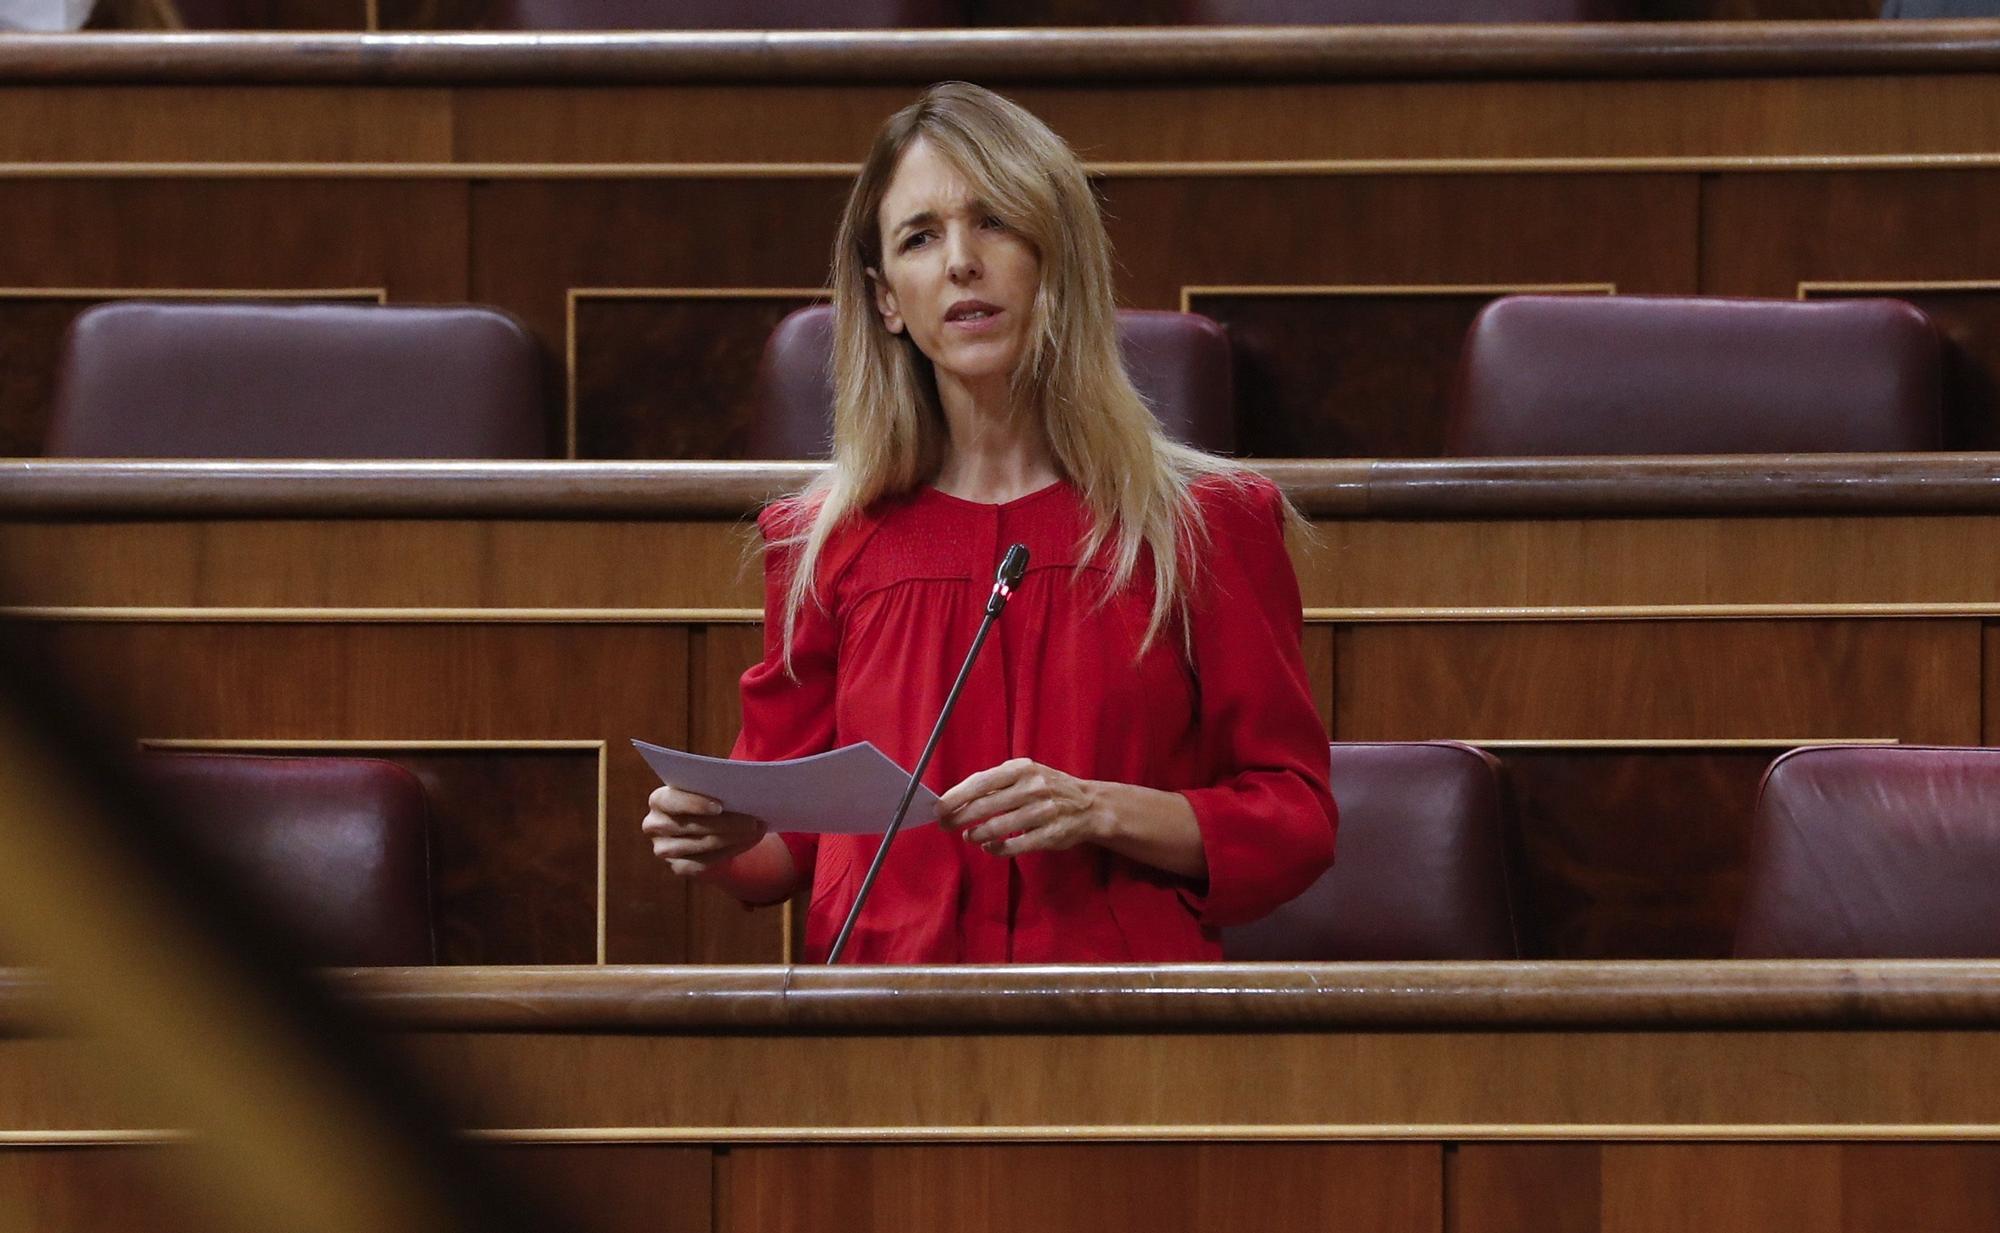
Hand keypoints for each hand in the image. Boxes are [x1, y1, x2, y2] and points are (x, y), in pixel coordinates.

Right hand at [642, 785, 766, 876]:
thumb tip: (741, 790)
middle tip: (754, 819)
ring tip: (757, 829)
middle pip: (694, 825)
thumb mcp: (708, 791)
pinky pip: (707, 862)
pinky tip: (749, 841)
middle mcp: (655, 825)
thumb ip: (715, 788)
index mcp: (659, 800)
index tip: (720, 806)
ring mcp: (664, 849)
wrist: (706, 830)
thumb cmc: (707, 802)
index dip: (695, 804)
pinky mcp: (678, 867)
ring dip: (734, 837)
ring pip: (704, 844)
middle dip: (727, 823)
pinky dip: (732, 851)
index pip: (671, 801)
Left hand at [937, 758, 1104, 857]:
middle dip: (959, 817)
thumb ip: (995, 783)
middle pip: (985, 805)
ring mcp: (1043, 812)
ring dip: (976, 834)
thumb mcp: (1025, 774)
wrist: (1089, 805)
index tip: (939, 807)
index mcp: (1022, 769)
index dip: (956, 796)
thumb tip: (955, 798)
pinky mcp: (1050, 835)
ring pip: (997, 827)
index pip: (980, 782)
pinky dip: (996, 848)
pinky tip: (988, 846)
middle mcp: (1032, 788)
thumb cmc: (1048, 788)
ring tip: (968, 836)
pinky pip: (1014, 846)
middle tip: (945, 825)